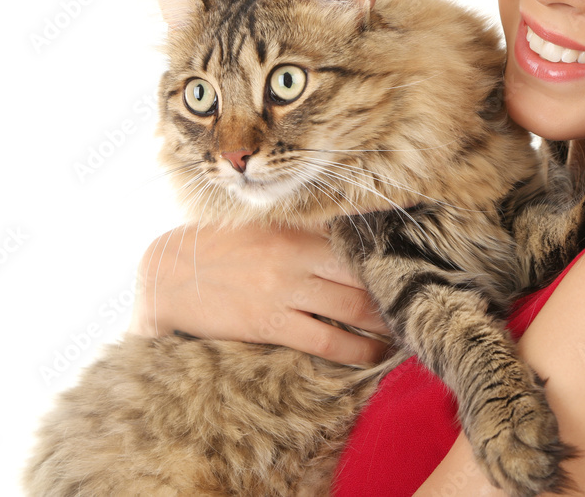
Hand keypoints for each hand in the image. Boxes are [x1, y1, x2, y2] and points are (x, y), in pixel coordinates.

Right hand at [129, 223, 391, 365]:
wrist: (165, 275)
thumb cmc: (217, 249)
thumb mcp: (259, 228)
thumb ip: (301, 231)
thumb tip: (346, 236)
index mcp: (294, 229)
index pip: (355, 242)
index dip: (388, 257)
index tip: (414, 268)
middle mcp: (295, 257)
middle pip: (363, 276)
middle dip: (394, 294)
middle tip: (419, 307)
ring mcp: (283, 291)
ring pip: (354, 310)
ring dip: (385, 325)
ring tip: (404, 334)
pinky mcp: (270, 324)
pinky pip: (328, 342)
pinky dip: (357, 351)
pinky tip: (374, 357)